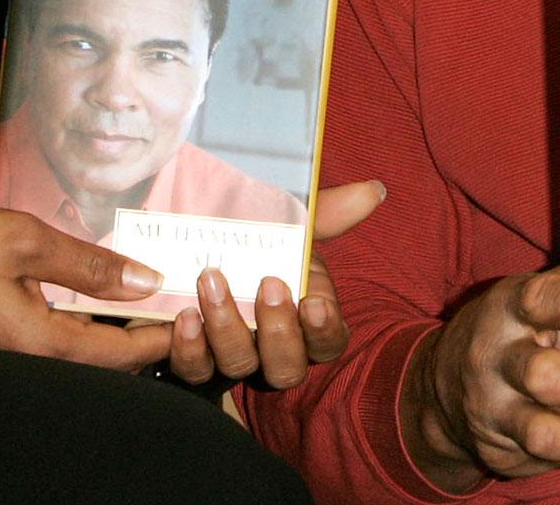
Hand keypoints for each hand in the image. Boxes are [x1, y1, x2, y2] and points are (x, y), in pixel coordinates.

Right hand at [0, 204, 173, 369]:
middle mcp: (28, 361)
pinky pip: (51, 337)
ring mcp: (9, 355)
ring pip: (78, 348)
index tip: (197, 314)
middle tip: (180, 299)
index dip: (163, 335)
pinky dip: (80, 317)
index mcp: (40, 344)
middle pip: (103, 358)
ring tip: (147, 287)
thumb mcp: (23, 241)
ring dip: (112, 323)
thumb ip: (88, 263)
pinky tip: (92, 289)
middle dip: (144, 332)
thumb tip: (146, 281)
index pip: (121, 354)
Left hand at [164, 178, 383, 387]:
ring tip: (214, 282)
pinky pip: (194, 370)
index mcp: (304, 318)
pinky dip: (190, 348)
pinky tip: (186, 317)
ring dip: (228, 328)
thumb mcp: (289, 219)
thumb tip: (374, 190)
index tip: (314, 302)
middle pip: (286, 367)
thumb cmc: (254, 233)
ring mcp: (231, 354)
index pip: (328, 342)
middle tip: (268, 287)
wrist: (197, 234)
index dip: (323, 330)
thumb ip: (328, 211)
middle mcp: (271, 346)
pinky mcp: (191, 357)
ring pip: (239, 365)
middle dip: (278, 331)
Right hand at [400, 268, 559, 492]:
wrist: (442, 391)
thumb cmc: (509, 334)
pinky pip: (554, 461)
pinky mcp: (501, 452)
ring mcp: (494, 411)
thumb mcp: (528, 301)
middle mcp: (494, 360)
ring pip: (546, 433)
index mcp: (507, 309)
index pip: (539, 300)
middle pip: (544, 376)